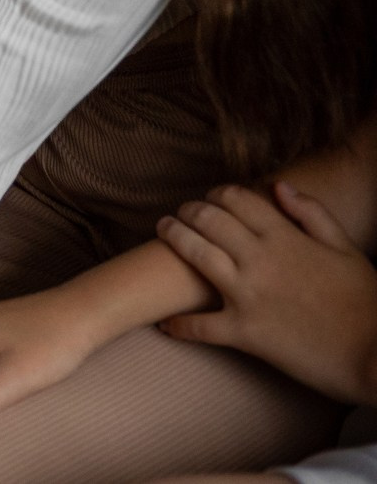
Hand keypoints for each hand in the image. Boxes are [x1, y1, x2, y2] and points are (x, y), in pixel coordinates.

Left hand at [158, 181, 376, 404]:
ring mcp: (248, 295)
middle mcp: (260, 260)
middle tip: (180, 213)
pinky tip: (164, 323)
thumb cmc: (367, 303)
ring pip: (194, 255)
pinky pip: (199, 326)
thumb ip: (313, 214)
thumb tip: (278, 186)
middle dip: (188, 211)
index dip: (217, 193)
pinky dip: (178, 325)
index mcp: (286, 238)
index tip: (211, 198)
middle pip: (207, 220)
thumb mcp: (347, 250)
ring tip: (163, 231)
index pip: (236, 199)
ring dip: (173, 239)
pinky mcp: (244, 332)